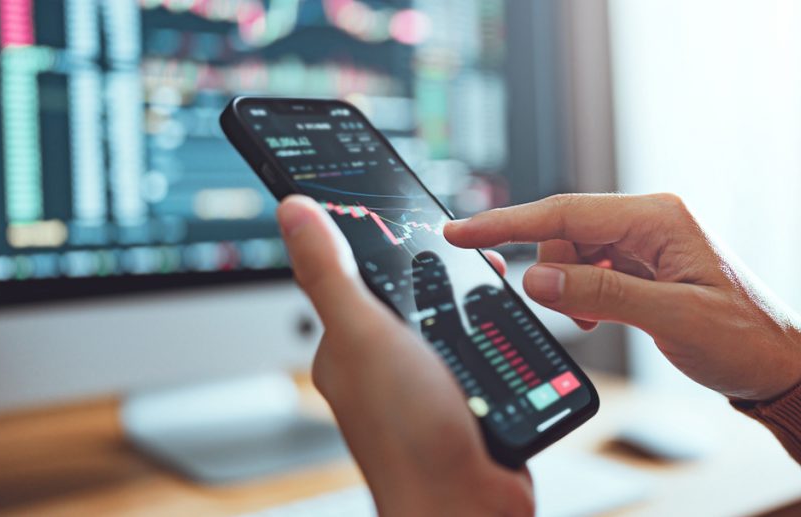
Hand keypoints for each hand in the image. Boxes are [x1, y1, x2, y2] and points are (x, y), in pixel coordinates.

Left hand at [276, 195, 531, 515]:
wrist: (468, 507)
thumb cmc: (407, 437)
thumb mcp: (364, 335)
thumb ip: (332, 273)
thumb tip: (292, 210)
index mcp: (348, 345)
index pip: (354, 273)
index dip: (381, 238)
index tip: (407, 210)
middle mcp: (384, 363)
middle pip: (411, 291)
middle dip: (442, 268)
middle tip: (471, 253)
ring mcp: (427, 382)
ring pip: (452, 318)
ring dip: (476, 300)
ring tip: (495, 284)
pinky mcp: (467, 398)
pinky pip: (483, 349)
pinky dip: (498, 334)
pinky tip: (508, 327)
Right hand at [445, 193, 800, 400]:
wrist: (779, 364)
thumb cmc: (743, 338)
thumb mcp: (672, 318)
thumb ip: (601, 294)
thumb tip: (537, 278)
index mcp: (659, 218)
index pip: (567, 211)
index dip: (508, 223)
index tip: (463, 232)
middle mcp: (650, 221)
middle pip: (566, 230)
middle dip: (550, 270)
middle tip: (565, 313)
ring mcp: (646, 243)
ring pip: (574, 252)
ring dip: (569, 287)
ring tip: (593, 321)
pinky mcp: (644, 266)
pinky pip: (591, 270)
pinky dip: (582, 294)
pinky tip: (599, 316)